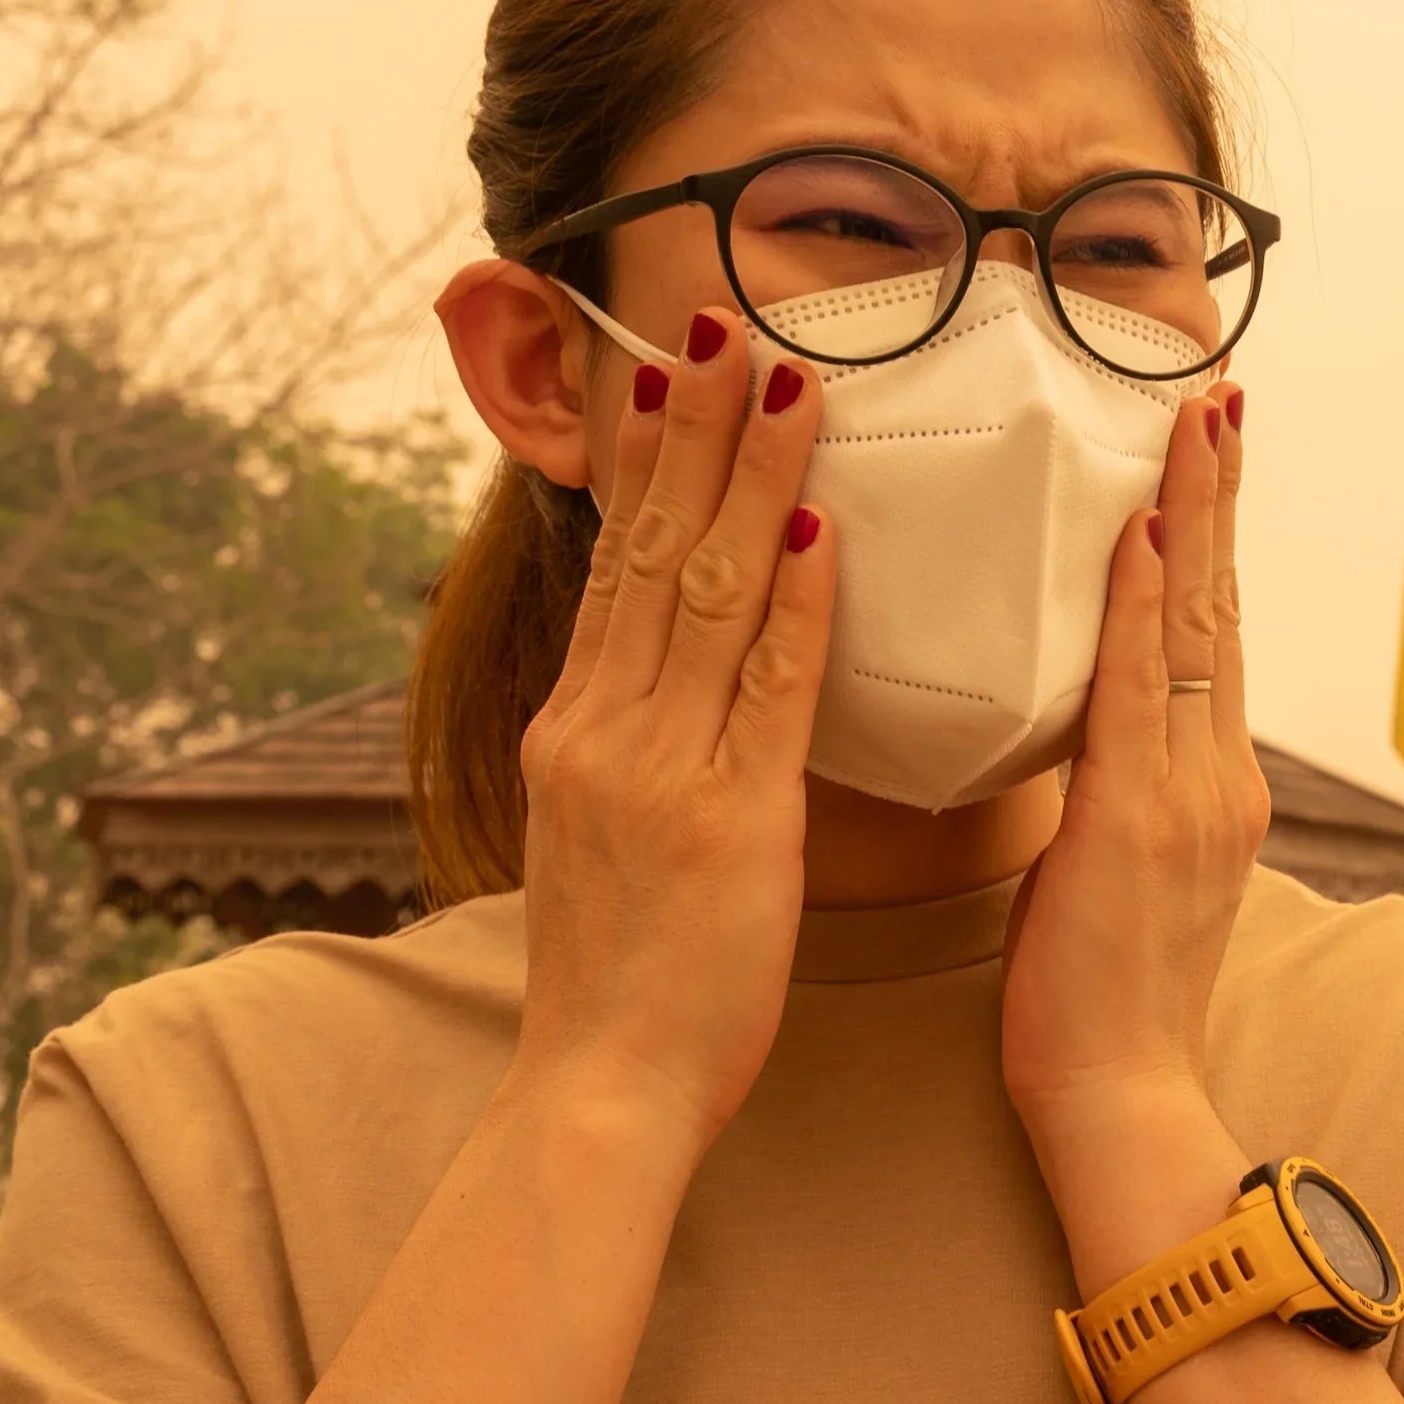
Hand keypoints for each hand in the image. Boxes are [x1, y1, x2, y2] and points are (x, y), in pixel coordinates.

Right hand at [505, 309, 836, 1157]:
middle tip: (725, 317)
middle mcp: (603, 727)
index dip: (654, 460)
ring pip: (710, 592)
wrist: (601, 1086)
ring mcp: (655, 768)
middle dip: (696, 427)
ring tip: (789, 378)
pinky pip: (766, 691)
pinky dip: (797, 606)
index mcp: (577, 729)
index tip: (679, 369)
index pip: (621, 563)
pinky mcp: (721, 821)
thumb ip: (638, 750)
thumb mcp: (610, 837)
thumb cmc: (628, 979)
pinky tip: (826, 533)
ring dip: (756, 477)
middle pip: (656, 547)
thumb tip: (670, 685)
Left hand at [999, 385, 1266, 1259]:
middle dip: (1220, 497)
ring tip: (1193, 421)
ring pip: (1195, 626)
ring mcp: (1191, 796)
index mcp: (1208, 792)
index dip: (1211, 542)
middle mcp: (1217, 779)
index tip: (1206, 455)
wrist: (1121, 1100)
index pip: (1209, 640)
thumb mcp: (1111, 882)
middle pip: (1221, 609)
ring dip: (1193, 513)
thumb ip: (1111, 802)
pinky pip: (1141, 686)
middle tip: (1216, 396)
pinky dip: (1143, 602)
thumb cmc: (1096, 1009)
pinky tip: (1141, 530)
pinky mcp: (1143, 819)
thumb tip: (1081, 749)